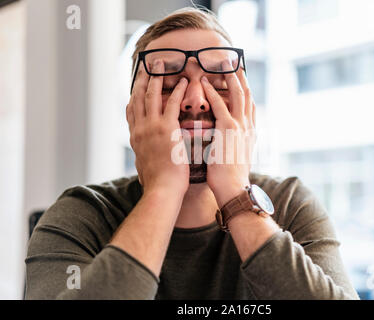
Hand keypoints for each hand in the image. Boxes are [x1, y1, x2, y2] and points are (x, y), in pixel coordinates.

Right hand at [127, 60, 189, 194]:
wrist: (162, 190)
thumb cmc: (157, 183)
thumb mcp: (144, 167)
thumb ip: (145, 158)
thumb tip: (145, 161)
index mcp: (135, 138)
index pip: (131, 111)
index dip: (134, 95)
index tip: (137, 85)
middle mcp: (140, 129)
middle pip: (138, 98)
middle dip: (142, 79)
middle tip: (146, 66)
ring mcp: (151, 128)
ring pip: (151, 96)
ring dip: (157, 77)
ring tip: (162, 64)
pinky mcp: (166, 129)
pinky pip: (172, 104)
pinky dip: (177, 91)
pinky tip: (183, 82)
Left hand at [201, 68, 255, 207]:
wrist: (234, 188)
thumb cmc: (231, 178)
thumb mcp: (236, 158)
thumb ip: (233, 145)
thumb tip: (227, 141)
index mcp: (250, 133)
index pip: (250, 106)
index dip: (246, 91)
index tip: (241, 79)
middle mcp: (248, 126)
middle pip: (247, 95)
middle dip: (241, 78)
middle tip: (235, 63)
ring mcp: (240, 126)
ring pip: (237, 94)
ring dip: (230, 77)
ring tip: (223, 64)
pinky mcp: (228, 129)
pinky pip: (220, 105)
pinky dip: (213, 92)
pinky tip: (205, 82)